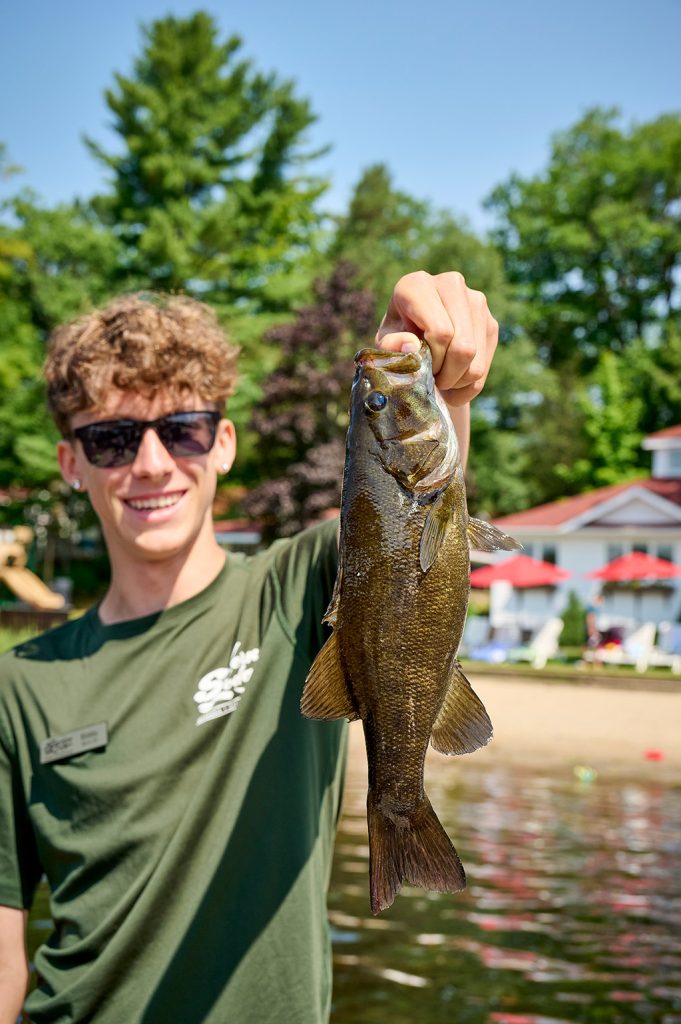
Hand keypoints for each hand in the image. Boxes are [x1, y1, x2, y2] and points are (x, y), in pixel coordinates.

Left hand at [376, 270, 498, 407]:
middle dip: (447, 375)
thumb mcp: (385, 344)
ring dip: (456, 381)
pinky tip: (452, 379)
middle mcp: (452, 284)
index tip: (421, 367)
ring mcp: (476, 301)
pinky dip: (467, 384)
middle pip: (464, 347)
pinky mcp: (490, 322)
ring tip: (440, 379)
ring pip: (476, 361)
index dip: (433, 360)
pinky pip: (484, 367)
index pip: (441, 332)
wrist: (417, 338)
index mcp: (418, 285)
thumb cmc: (397, 339)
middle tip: (431, 379)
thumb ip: (391, 346)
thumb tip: (412, 346)